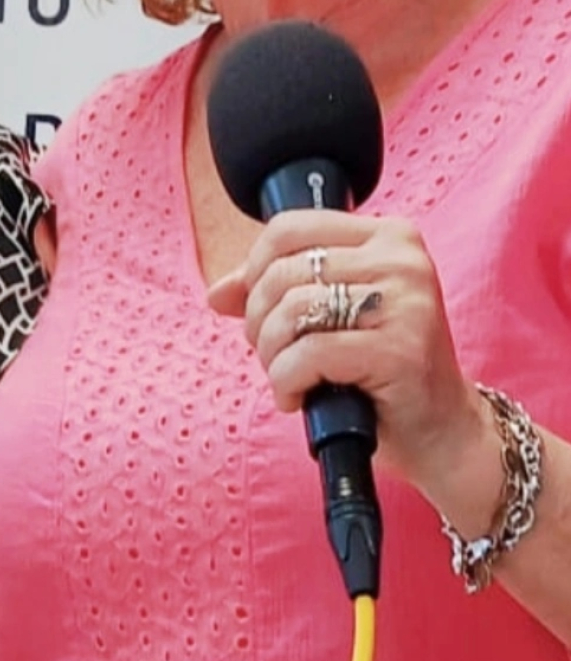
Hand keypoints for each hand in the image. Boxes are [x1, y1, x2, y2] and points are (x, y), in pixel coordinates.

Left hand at [207, 209, 491, 503]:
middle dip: (258, 319)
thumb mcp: (330, 317)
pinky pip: (309, 354)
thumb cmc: (381, 369)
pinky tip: (296, 397)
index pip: (289, 228)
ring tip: (285, 377)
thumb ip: (275, 292)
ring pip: (292, 309)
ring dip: (271, 353)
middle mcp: (403, 259)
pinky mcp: (401, 350)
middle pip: (283, 271)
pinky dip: (286, 380)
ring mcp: (407, 303)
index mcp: (390, 235)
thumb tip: (216, 293)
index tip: (257, 307)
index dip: (253, 269)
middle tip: (270, 352)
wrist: (444, 433)